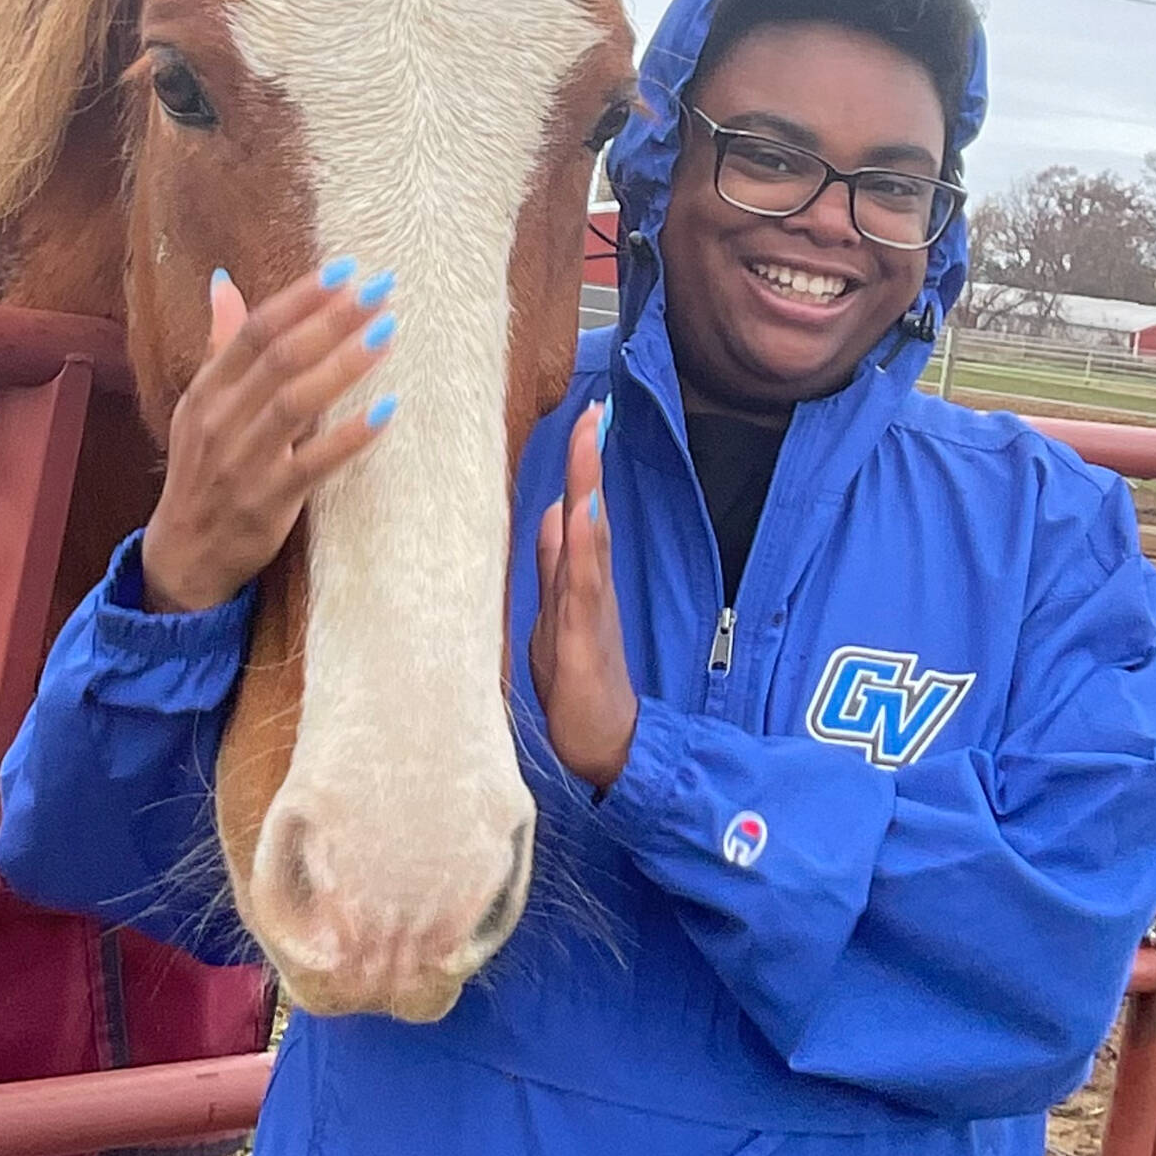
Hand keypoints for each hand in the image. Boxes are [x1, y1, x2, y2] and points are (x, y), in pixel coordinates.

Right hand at [140, 260, 397, 613]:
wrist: (185, 555)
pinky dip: (349, 436)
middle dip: (332, 320)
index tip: (345, 270)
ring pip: (296, 403)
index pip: (254, 331)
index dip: (300, 298)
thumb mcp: (200, 405)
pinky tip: (385, 410)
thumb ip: (220, 345)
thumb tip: (223, 282)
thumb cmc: (202, 468)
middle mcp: (221, 421)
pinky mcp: (268, 501)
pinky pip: (314, 463)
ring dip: (343, 365)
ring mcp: (243, 462)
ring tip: (386, 333)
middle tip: (380, 290)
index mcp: (207, 391)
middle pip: (280, 358)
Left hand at [530, 400, 637, 791]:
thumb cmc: (578, 682)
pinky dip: (582, 550)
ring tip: (588, 443)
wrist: (603, 745)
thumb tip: (551, 512)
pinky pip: (583, 588)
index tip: (584, 415)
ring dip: (586, 490)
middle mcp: (590, 585)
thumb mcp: (556, 613)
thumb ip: (556, 565)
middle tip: (592, 410)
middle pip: (587, 511)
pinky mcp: (582, 640)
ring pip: (588, 539)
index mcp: (580, 577)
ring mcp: (589, 609)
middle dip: (587, 460)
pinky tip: (580, 516)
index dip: (580, 463)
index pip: (578, 508)